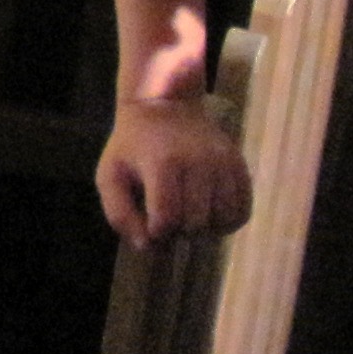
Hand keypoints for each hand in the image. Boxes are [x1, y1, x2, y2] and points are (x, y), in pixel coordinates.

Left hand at [95, 95, 250, 246]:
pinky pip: (243, 209)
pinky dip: (228, 221)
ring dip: (206, 228)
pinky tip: (210, 214)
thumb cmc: (132, 147)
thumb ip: (119, 215)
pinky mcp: (239, 165)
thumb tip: (147, 247)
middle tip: (170, 220)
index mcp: (162, 162)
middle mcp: (198, 161)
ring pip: (223, 219)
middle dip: (180, 231)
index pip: (168, 218)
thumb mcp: (110, 175)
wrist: (163, 106)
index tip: (151, 224)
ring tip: (190, 217)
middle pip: (196, 222)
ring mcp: (222, 162)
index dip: (158, 233)